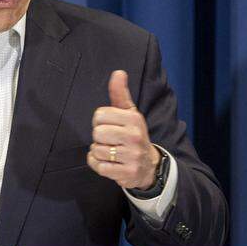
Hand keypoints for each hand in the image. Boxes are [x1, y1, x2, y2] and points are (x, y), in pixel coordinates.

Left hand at [88, 70, 160, 189]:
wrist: (149, 166)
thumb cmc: (133, 135)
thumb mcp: (130, 113)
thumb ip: (120, 93)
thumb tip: (118, 72)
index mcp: (134, 118)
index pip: (99, 115)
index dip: (100, 121)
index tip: (111, 126)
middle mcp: (135, 136)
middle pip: (97, 133)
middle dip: (100, 138)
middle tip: (112, 141)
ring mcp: (132, 155)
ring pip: (96, 150)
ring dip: (100, 152)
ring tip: (112, 152)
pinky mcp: (127, 173)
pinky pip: (99, 166)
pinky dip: (99, 164)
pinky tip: (110, 162)